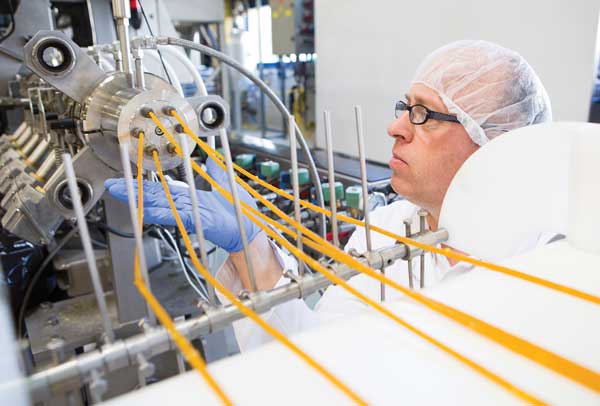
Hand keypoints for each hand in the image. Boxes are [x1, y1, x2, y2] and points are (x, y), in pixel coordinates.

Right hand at [104, 160, 260, 252]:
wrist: (250, 230)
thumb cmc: (241, 213)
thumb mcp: (227, 184)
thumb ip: (216, 171)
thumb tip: (211, 157)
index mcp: (192, 198)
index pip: (163, 190)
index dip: (145, 185)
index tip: (128, 180)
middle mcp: (187, 206)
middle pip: (155, 197)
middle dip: (133, 191)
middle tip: (113, 186)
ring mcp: (190, 214)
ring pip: (160, 205)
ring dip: (140, 201)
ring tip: (122, 195)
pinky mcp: (197, 221)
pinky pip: (174, 215)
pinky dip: (159, 213)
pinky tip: (144, 211)